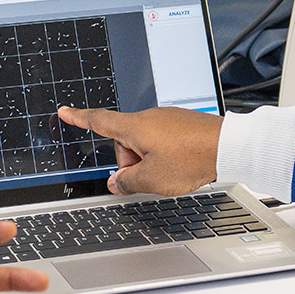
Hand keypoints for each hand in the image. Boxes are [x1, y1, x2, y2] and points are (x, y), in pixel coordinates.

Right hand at [57, 106, 222, 195]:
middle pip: (124, 141)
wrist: (229, 147)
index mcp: (134, 127)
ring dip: (149, 160)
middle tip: (147, 177)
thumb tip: (116, 182)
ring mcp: (167, 119)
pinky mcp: (182, 123)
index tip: (65, 111)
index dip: (79, 118)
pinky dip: (165, 154)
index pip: (99, 121)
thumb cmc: (191, 159)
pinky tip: (181, 164)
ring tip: (170, 172)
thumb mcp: (152, 180)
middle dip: (130, 162)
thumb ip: (127, 182)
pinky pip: (163, 140)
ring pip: (145, 143)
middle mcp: (149, 117)